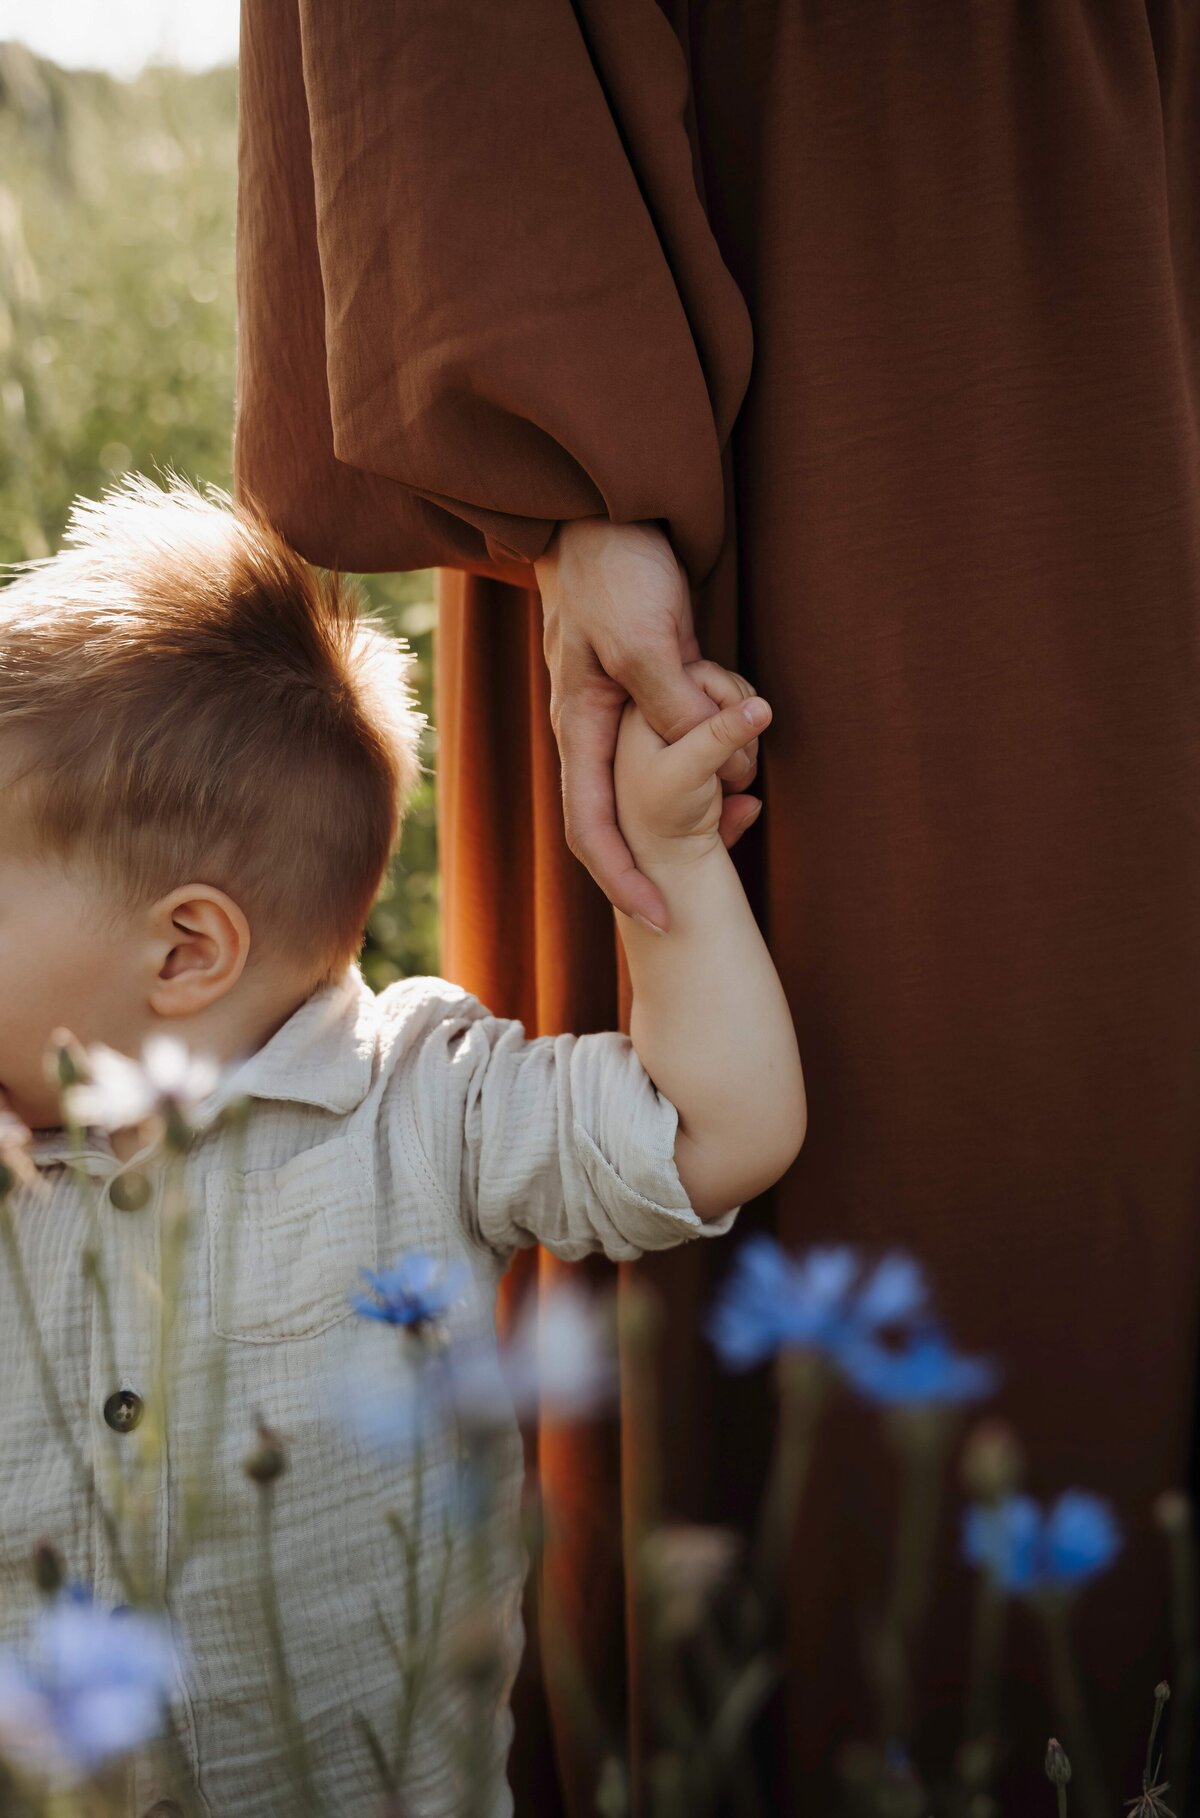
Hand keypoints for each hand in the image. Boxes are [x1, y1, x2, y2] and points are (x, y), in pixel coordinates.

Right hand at [535, 518, 762, 933]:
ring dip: (722, 768)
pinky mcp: (660, 680)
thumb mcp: (642, 640)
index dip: (623, 882)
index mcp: (580, 727)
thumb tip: (705, 753)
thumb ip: (672, 705)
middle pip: (638, 809)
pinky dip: (728, 733)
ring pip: (682, 765)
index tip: (662, 920)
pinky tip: (750, 724)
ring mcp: (630, 706)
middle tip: (738, 840)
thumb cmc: (616, 569)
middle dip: (688, 829)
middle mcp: (600, 728)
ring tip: (748, 753)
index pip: (591, 831)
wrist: (613, 507)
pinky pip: (699, 726)